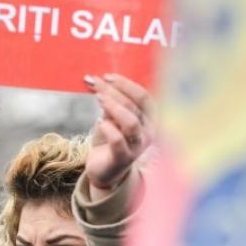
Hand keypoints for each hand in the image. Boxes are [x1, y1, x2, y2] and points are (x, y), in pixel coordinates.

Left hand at [83, 73, 153, 198]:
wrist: (104, 169)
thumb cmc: (110, 139)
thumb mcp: (112, 117)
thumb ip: (111, 102)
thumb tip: (99, 81)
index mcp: (150, 118)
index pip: (144, 96)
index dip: (126, 84)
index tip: (107, 76)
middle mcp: (148, 132)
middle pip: (135, 105)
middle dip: (114, 91)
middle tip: (96, 84)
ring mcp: (138, 146)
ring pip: (131, 122)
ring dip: (113, 107)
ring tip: (98, 99)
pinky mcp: (124, 158)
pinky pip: (118, 140)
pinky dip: (108, 128)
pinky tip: (99, 122)